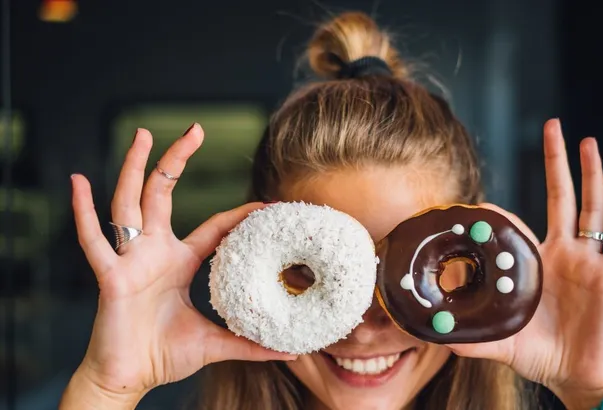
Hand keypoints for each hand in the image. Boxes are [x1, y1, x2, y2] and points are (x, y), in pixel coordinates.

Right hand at [61, 125, 294, 407]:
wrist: (128, 378)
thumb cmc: (163, 355)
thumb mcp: (214, 342)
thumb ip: (249, 344)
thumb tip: (289, 352)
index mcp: (178, 261)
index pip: (213, 227)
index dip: (238, 215)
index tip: (265, 204)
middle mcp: (153, 252)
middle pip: (164, 194)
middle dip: (177, 159)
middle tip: (195, 128)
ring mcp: (130, 260)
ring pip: (130, 203)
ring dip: (134, 167)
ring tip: (142, 134)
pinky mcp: (110, 276)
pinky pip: (93, 240)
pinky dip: (82, 211)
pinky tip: (77, 181)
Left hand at [448, 119, 602, 408]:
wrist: (577, 375)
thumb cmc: (541, 355)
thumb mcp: (499, 341)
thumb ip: (469, 337)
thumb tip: (433, 335)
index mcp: (537, 264)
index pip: (519, 226)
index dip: (503, 214)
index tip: (481, 204)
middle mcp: (563, 254)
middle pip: (561, 198)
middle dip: (556, 163)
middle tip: (552, 126)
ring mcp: (587, 261)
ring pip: (591, 208)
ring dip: (591, 174)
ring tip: (587, 141)